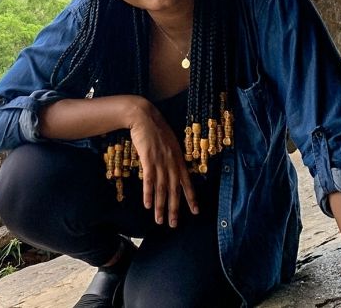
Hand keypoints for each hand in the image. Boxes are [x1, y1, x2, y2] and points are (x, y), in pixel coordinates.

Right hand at [128, 101, 197, 226]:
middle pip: (175, 190)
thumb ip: (172, 158)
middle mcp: (172, 162)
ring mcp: (160, 161)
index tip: (196, 211)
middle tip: (173, 224)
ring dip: (161, 206)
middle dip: (175, 208)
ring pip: (162, 188)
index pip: (187, 182)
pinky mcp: (148, 159)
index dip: (191, 197)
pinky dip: (149, 193)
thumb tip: (173, 170)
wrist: (144, 116)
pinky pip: (149, 180)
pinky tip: (148, 205)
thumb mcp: (169, 144)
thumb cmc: (156, 129)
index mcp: (178, 159)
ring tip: (159, 220)